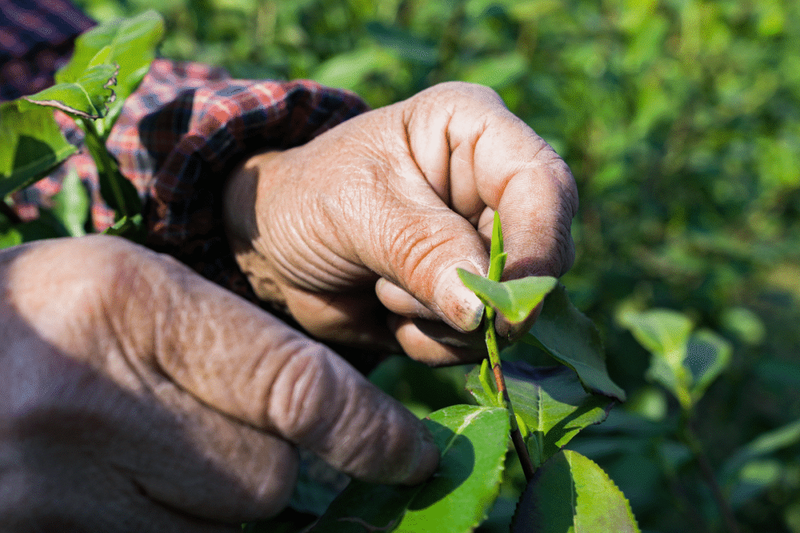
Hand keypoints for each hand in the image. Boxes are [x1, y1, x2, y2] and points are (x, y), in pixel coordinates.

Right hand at [0, 236, 437, 530]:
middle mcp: (93, 403)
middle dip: (265, 460)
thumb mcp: (131, 289)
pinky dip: (170, 520)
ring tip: (146, 448)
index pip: (296, 388)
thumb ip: (230, 343)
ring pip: (217, 526)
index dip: (371, 431)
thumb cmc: (35, 312)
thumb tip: (327, 413)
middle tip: (209, 424)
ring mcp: (56, 491)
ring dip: (212, 498)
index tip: (413, 456)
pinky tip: (126, 479)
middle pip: (264, 479)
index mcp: (130, 306)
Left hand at [224, 82, 577, 364]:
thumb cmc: (309, 198)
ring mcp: (485, 247)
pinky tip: (391, 316)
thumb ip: (422, 251)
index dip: (538, 248)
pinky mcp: (470, 297)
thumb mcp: (358, 210)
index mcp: (474, 132)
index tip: (508, 309)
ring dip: (443, 323)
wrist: (273, 245)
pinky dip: (434, 344)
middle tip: (397, 291)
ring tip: (382, 289)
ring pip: (509, 311)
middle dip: (472, 295)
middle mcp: (493, 188)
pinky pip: (479, 341)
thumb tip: (483, 310)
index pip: (543, 185)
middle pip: (537, 258)